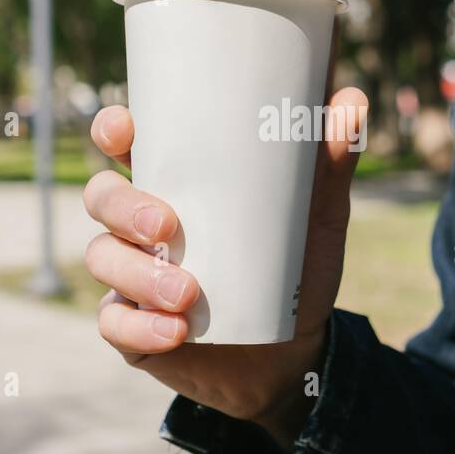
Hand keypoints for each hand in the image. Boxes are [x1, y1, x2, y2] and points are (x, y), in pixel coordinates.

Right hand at [83, 87, 367, 450]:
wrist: (293, 353)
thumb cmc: (293, 270)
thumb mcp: (317, 217)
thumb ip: (330, 163)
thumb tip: (352, 100)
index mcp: (177, 184)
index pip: (125, 144)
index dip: (112, 130)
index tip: (124, 128)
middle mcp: (141, 224)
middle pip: (102, 196)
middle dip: (124, 206)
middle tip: (167, 225)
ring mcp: (131, 274)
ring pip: (103, 258)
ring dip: (139, 275)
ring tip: (188, 294)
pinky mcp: (132, 327)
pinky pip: (115, 324)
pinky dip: (142, 327)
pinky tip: (176, 332)